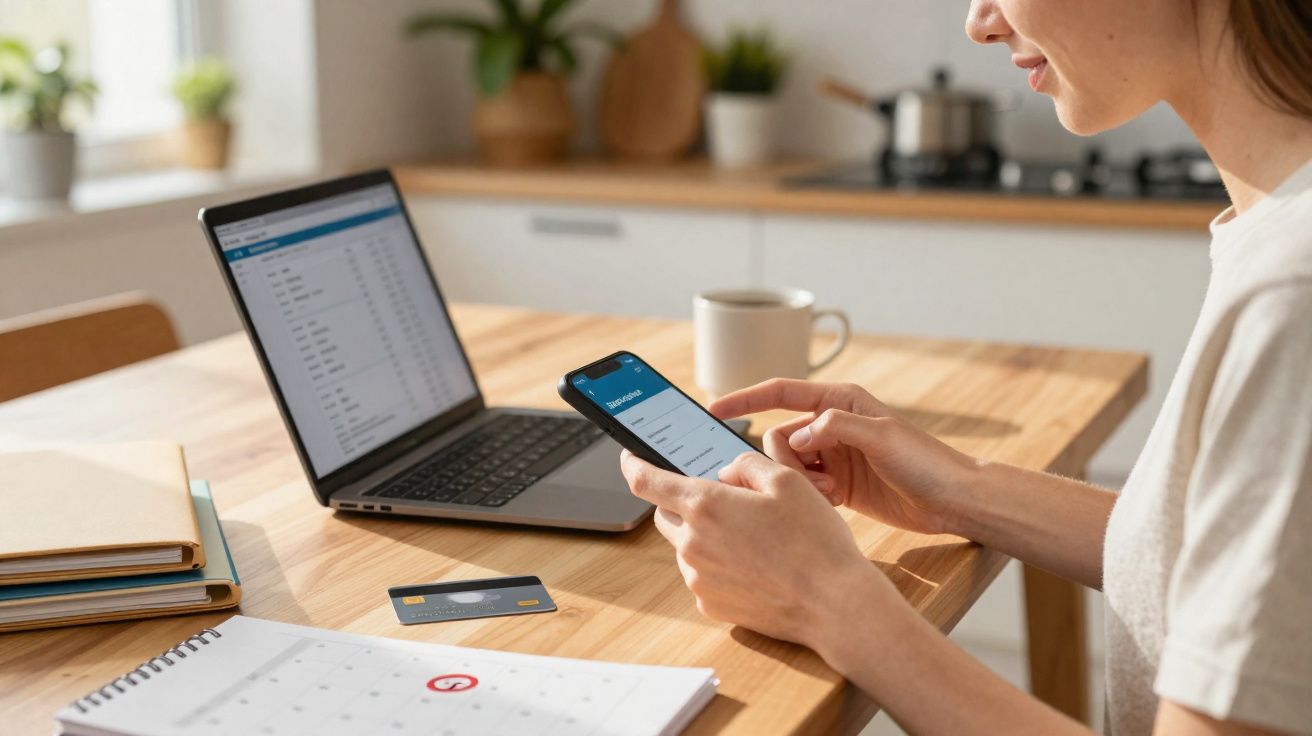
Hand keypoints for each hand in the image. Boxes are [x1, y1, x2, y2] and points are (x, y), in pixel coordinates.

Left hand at [620, 450, 895, 648]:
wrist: (833, 603)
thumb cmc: (815, 539)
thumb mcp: (786, 480)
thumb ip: (746, 465)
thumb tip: (726, 472)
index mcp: (706, 505)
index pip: (647, 481)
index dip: (633, 464)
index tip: (628, 457)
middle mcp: (693, 543)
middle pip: (666, 515)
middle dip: (683, 502)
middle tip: (721, 501)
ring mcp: (698, 578)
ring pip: (687, 546)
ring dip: (705, 536)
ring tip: (754, 539)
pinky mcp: (710, 604)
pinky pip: (703, 575)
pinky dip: (718, 565)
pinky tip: (755, 566)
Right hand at [710, 379, 979, 535]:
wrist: (952, 499)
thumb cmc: (925, 460)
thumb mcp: (882, 435)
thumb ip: (836, 426)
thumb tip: (797, 435)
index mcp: (838, 401)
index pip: (779, 393)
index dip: (744, 399)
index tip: (713, 410)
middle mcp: (831, 424)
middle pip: (778, 436)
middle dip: (786, 459)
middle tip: (818, 479)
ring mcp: (833, 456)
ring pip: (787, 465)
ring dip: (800, 481)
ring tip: (831, 493)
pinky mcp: (836, 484)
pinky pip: (803, 487)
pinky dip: (809, 496)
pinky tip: (833, 504)